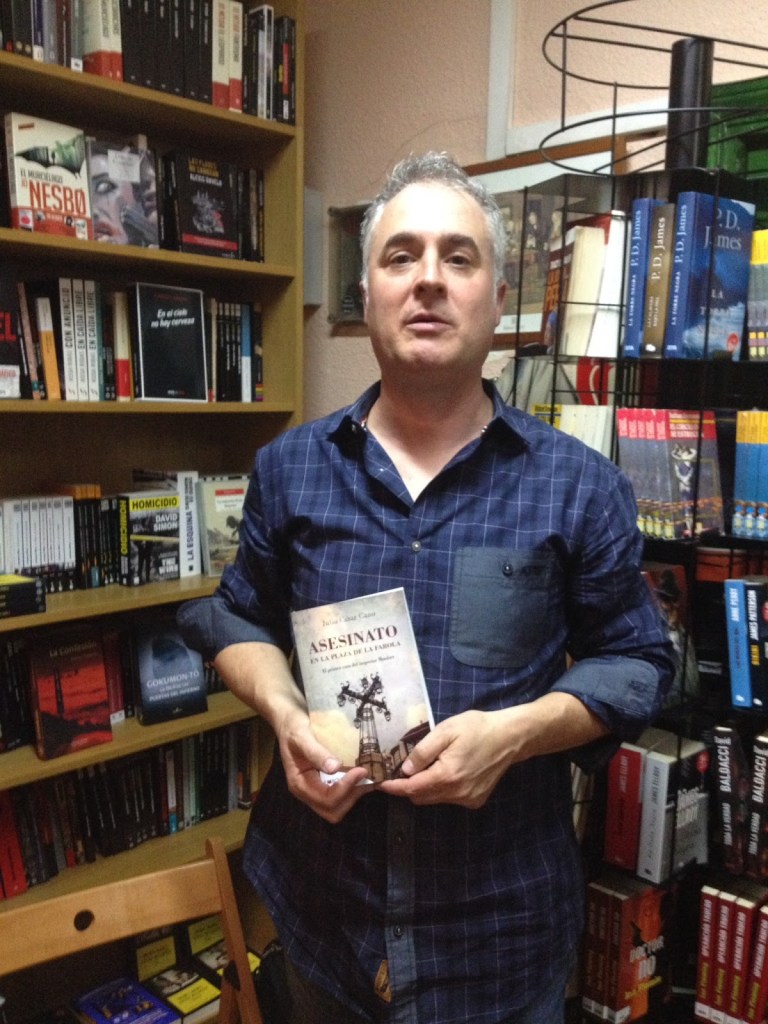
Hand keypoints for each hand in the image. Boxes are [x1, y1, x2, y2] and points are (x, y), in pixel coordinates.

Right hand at [275, 708, 371, 822]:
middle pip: (333, 810)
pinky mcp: (325, 784)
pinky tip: (367, 777)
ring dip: (356, 794)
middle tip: (366, 775)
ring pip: (339, 806)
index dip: (345, 788)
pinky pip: (342, 796)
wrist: (288, 723)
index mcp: (299, 784)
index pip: (325, 799)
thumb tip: (335, 767)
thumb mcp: (301, 736)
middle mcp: (308, 792)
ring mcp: (316, 790)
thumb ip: (315, 752)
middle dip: (352, 796)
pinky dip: (356, 790)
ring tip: (371, 776)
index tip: (360, 770)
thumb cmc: (293, 728)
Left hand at [377, 708, 519, 808]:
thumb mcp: (445, 731)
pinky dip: (442, 789)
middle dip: (408, 787)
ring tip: (427, 767)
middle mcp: (457, 793)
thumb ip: (423, 752)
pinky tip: (448, 771)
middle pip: (422, 797)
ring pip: (435, 799)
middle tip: (401, 770)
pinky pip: (450, 798)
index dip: (395, 787)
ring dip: (426, 787)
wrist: (510, 737)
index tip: (381, 784)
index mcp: (447, 776)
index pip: (412, 788)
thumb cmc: (476, 728)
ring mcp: (468, 799)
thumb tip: (405, 769)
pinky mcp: (476, 800)